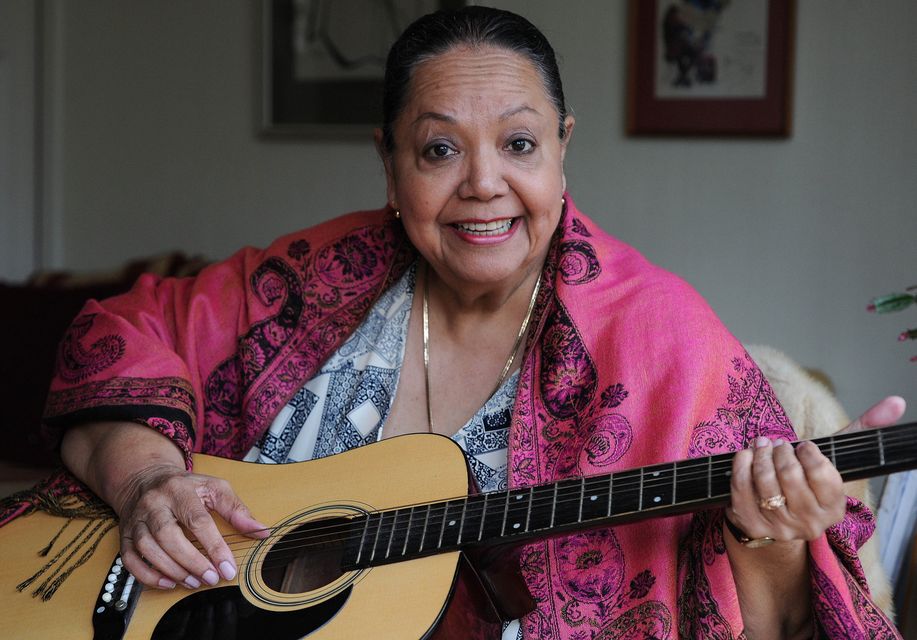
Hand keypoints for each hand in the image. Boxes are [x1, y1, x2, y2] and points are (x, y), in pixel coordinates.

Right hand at [115, 464, 267, 589]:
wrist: (146, 479)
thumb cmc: (186, 487)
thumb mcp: (215, 488)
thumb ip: (237, 510)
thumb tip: (261, 531)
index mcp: (180, 490)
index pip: (198, 520)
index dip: (214, 546)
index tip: (228, 567)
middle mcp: (155, 503)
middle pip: (168, 535)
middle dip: (191, 561)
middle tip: (210, 578)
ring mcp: (137, 519)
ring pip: (147, 547)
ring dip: (171, 569)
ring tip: (193, 581)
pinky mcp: (126, 534)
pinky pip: (130, 559)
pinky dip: (147, 575)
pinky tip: (168, 582)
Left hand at [727, 396, 906, 542]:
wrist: (777, 515)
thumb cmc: (808, 480)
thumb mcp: (834, 458)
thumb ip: (864, 429)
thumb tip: (897, 401)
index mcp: (834, 507)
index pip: (822, 474)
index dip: (808, 453)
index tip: (803, 445)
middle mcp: (810, 523)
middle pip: (790, 475)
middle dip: (781, 451)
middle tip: (778, 442)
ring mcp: (779, 527)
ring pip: (765, 482)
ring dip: (760, 455)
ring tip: (762, 445)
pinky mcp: (752, 525)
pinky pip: (741, 489)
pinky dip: (741, 465)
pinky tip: (746, 455)